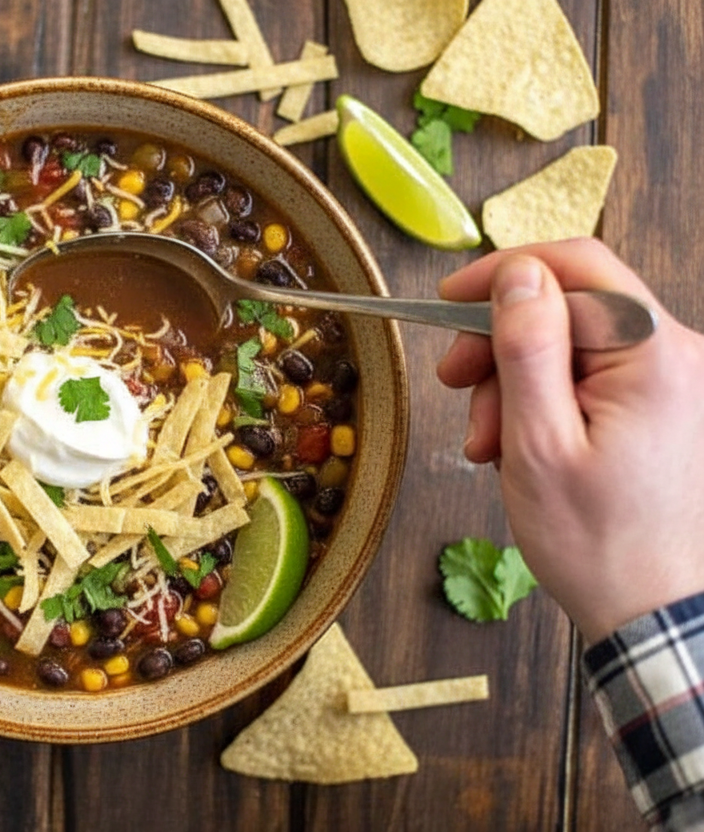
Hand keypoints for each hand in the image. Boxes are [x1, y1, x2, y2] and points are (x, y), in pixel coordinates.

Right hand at [436, 239, 703, 642]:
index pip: (577, 266)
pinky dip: (545, 400)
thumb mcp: (537, 442)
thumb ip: (527, 349)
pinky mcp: (664, 405)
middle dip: (502, 342)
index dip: (503, 275)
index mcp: (654, 355)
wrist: (652, 611)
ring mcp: (675, 381)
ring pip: (574, 344)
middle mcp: (678, 355)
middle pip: (571, 306)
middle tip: (456, 385)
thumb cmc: (595, 542)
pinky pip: (591, 376)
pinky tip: (518, 444)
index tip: (447, 301)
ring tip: (489, 442)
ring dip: (516, 382)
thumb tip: (517, 274)